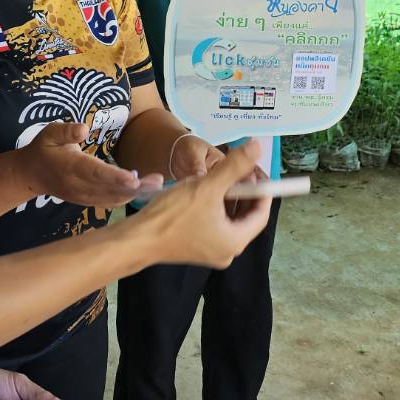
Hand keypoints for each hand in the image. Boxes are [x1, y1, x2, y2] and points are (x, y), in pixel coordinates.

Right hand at [17, 122, 160, 207]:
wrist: (30, 175)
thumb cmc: (44, 149)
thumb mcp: (50, 133)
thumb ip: (66, 131)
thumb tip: (83, 128)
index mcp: (71, 167)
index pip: (95, 173)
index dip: (115, 177)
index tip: (134, 178)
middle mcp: (78, 186)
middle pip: (109, 189)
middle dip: (135, 187)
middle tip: (158, 180)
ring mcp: (83, 197)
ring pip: (112, 199)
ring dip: (135, 193)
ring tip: (156, 183)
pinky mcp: (87, 202)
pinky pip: (109, 202)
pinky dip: (126, 198)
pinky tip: (142, 189)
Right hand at [131, 141, 270, 267]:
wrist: (136, 239)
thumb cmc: (173, 214)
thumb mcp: (207, 185)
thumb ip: (235, 166)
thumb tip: (257, 147)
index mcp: (235, 241)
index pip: (261, 214)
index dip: (263, 191)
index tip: (258, 171)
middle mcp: (227, 252)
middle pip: (245, 218)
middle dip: (244, 193)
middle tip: (239, 171)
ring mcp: (210, 252)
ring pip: (228, 221)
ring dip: (228, 199)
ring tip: (220, 178)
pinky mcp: (195, 249)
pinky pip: (214, 226)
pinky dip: (214, 209)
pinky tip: (204, 192)